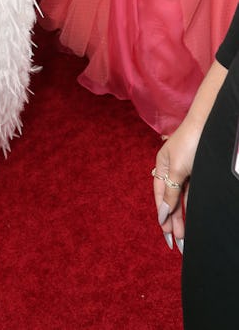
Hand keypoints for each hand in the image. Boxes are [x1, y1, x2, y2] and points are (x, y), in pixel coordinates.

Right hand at [153, 124, 200, 252]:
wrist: (207, 126)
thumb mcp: (177, 169)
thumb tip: (162, 214)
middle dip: (172, 221)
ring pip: (181, 199)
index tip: (166, 233)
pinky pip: (191, 194)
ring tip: (183, 237)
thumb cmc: (189, 143)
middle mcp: (171, 170)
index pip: (160, 196)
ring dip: (182, 218)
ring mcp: (184, 171)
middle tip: (176, 242)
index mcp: (161, 166)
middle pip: (170, 200)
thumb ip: (170, 192)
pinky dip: (190, 206)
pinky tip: (191, 219)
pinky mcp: (197, 173)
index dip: (162, 215)